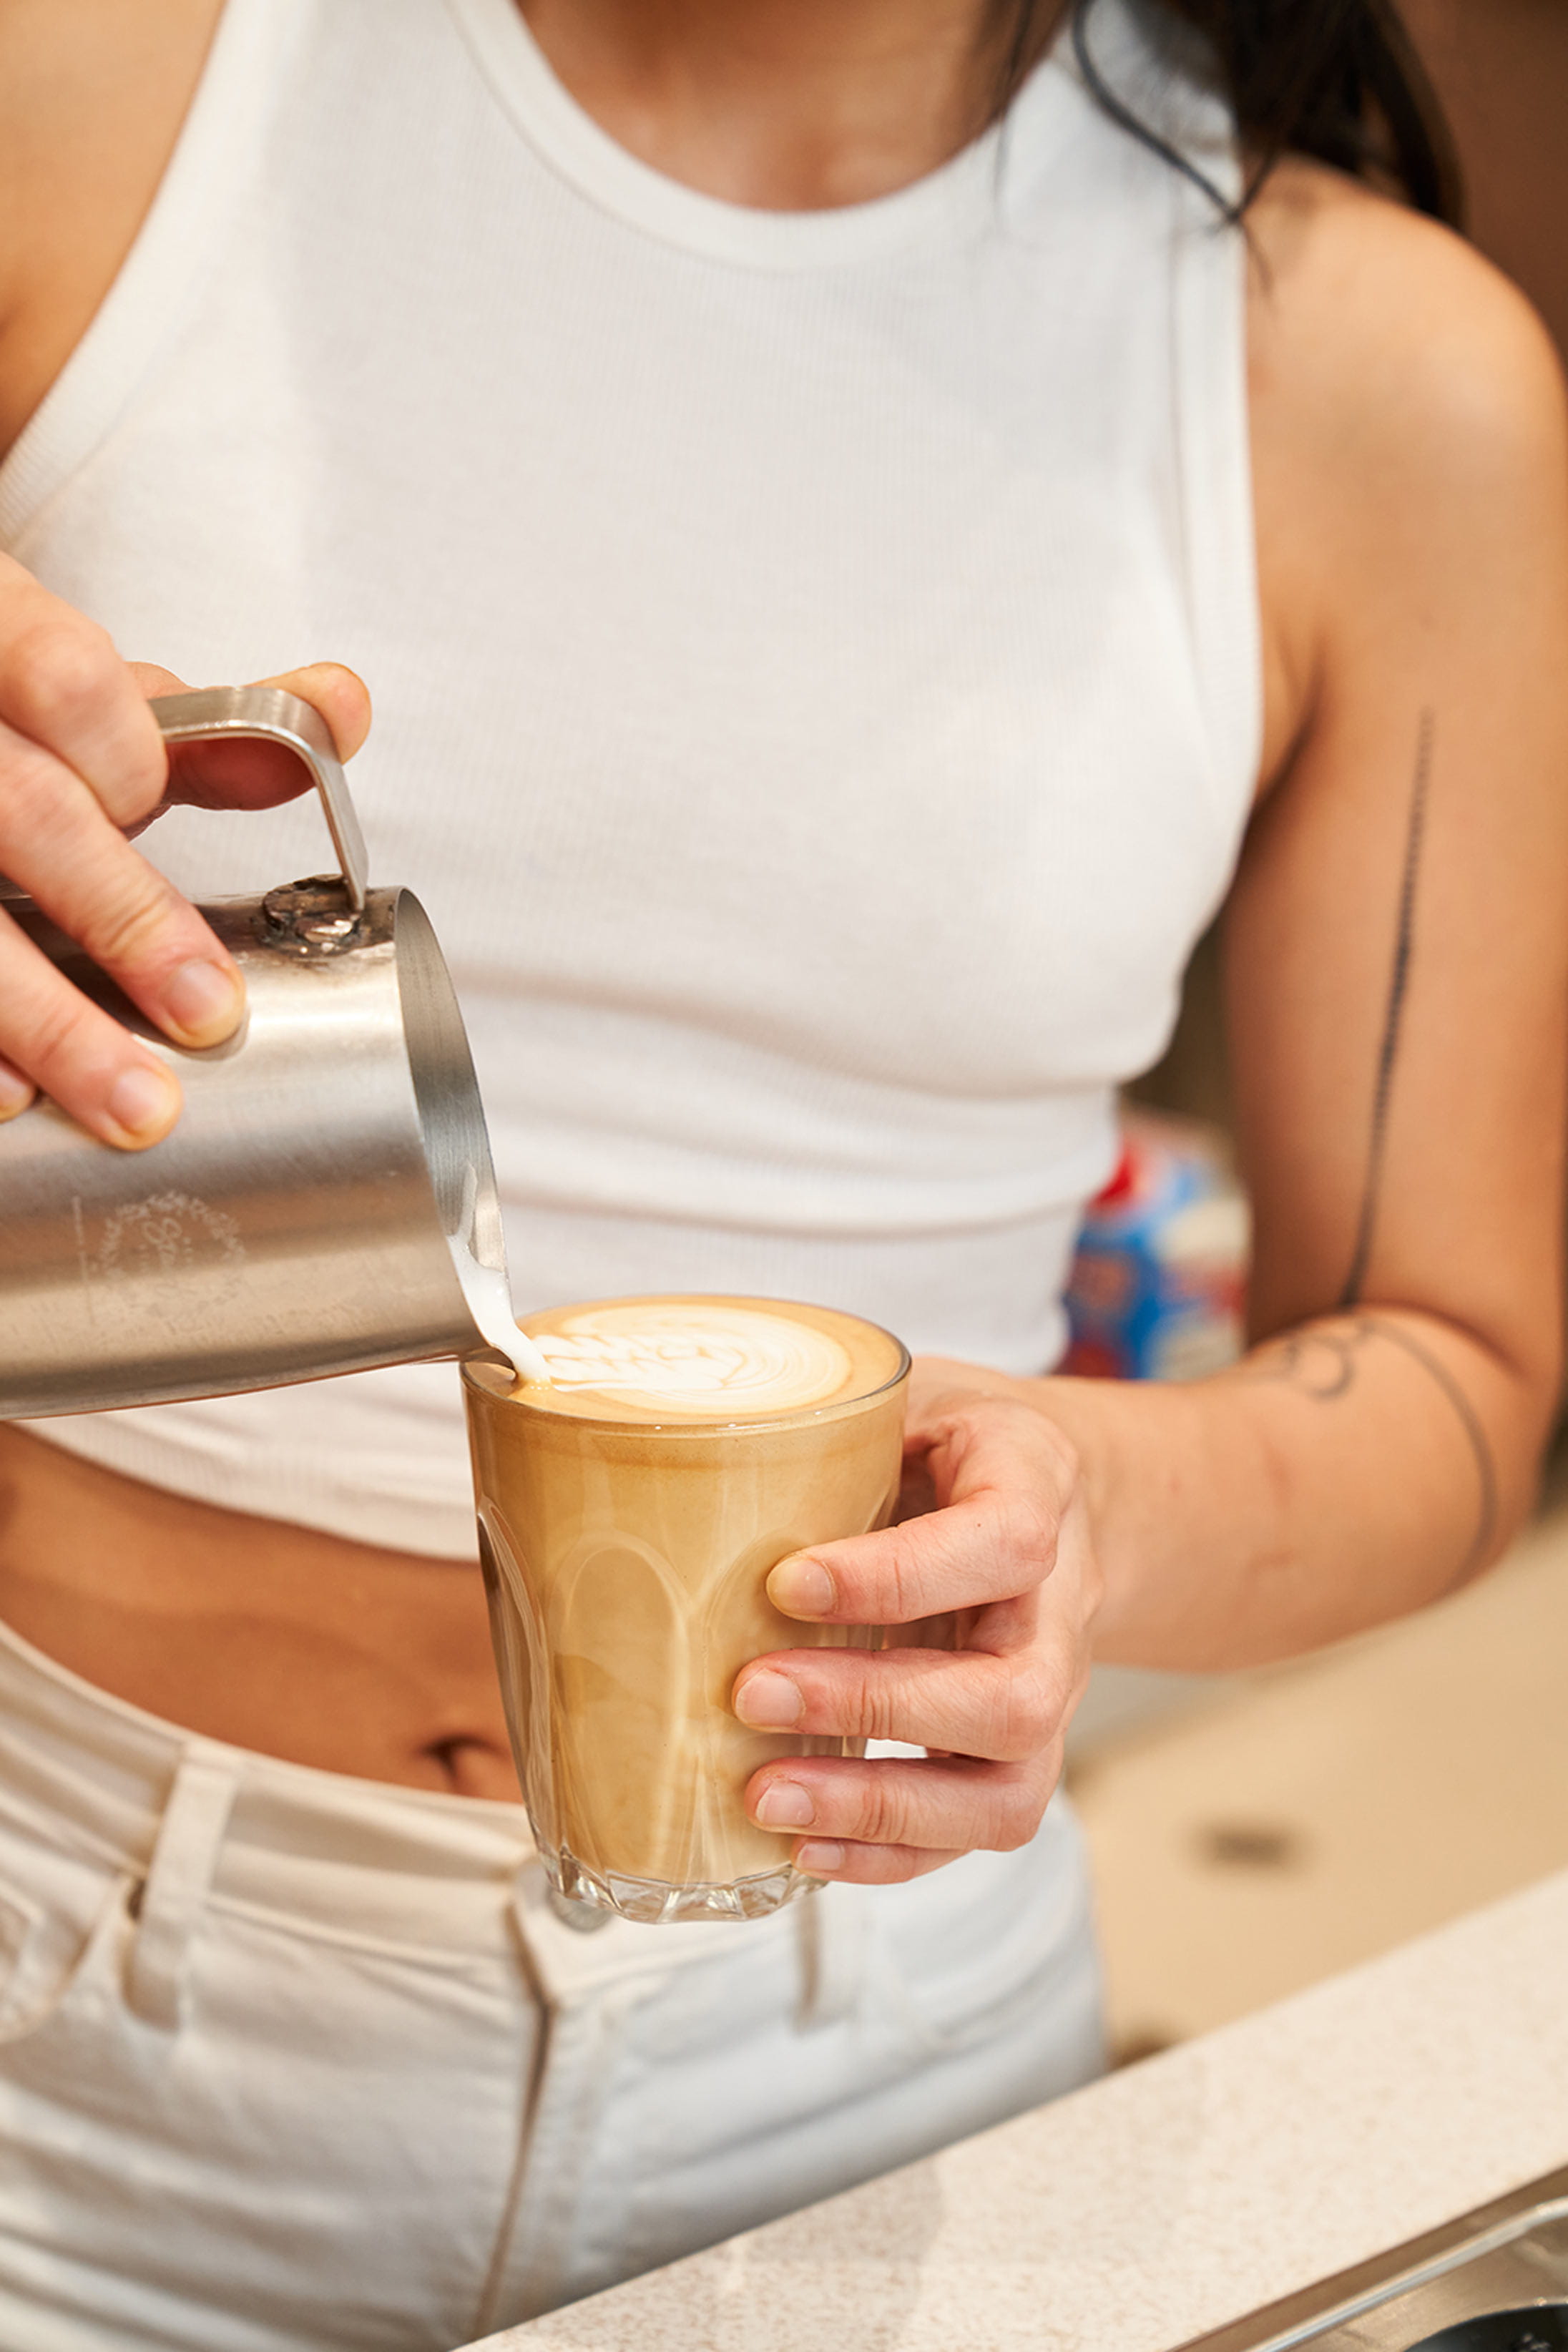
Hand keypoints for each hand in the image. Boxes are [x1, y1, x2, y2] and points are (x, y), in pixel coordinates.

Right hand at [0, 553, 368, 1144]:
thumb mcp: (82, 698)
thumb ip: (204, 724)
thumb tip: (341, 710)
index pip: (66, 678)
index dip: (121, 755)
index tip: (148, 810)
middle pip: (25, 815)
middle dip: (125, 920)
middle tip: (212, 1016)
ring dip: (46, 1019)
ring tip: (129, 1105)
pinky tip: (9, 1099)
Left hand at [733, 1360, 1101, 1883]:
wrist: (1051, 1491)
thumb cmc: (945, 1438)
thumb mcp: (901, 1393)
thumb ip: (820, 1425)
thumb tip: (666, 1453)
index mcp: (1036, 1482)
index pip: (1003, 1540)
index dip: (898, 1576)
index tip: (786, 1582)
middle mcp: (1060, 1603)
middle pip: (1013, 1692)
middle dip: (876, 1705)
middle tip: (750, 1693)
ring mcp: (1051, 1689)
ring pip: (1009, 1786)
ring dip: (880, 1805)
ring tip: (763, 1797)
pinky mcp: (1018, 1752)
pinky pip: (980, 1827)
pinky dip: (891, 1854)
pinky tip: (802, 1848)